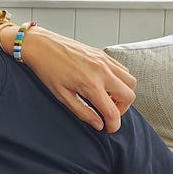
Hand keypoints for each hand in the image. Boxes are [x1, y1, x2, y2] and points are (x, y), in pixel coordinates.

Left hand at [20, 27, 136, 131]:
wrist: (42, 45)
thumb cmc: (47, 69)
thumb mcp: (62, 96)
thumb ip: (83, 112)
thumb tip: (98, 124)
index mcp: (90, 84)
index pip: (112, 111)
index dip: (114, 124)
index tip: (109, 128)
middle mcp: (102, 71)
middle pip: (129, 96)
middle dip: (122, 109)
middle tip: (108, 112)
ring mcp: (105, 61)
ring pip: (131, 81)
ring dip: (124, 93)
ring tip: (108, 98)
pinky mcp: (103, 54)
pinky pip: (123, 69)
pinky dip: (121, 80)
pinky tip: (106, 84)